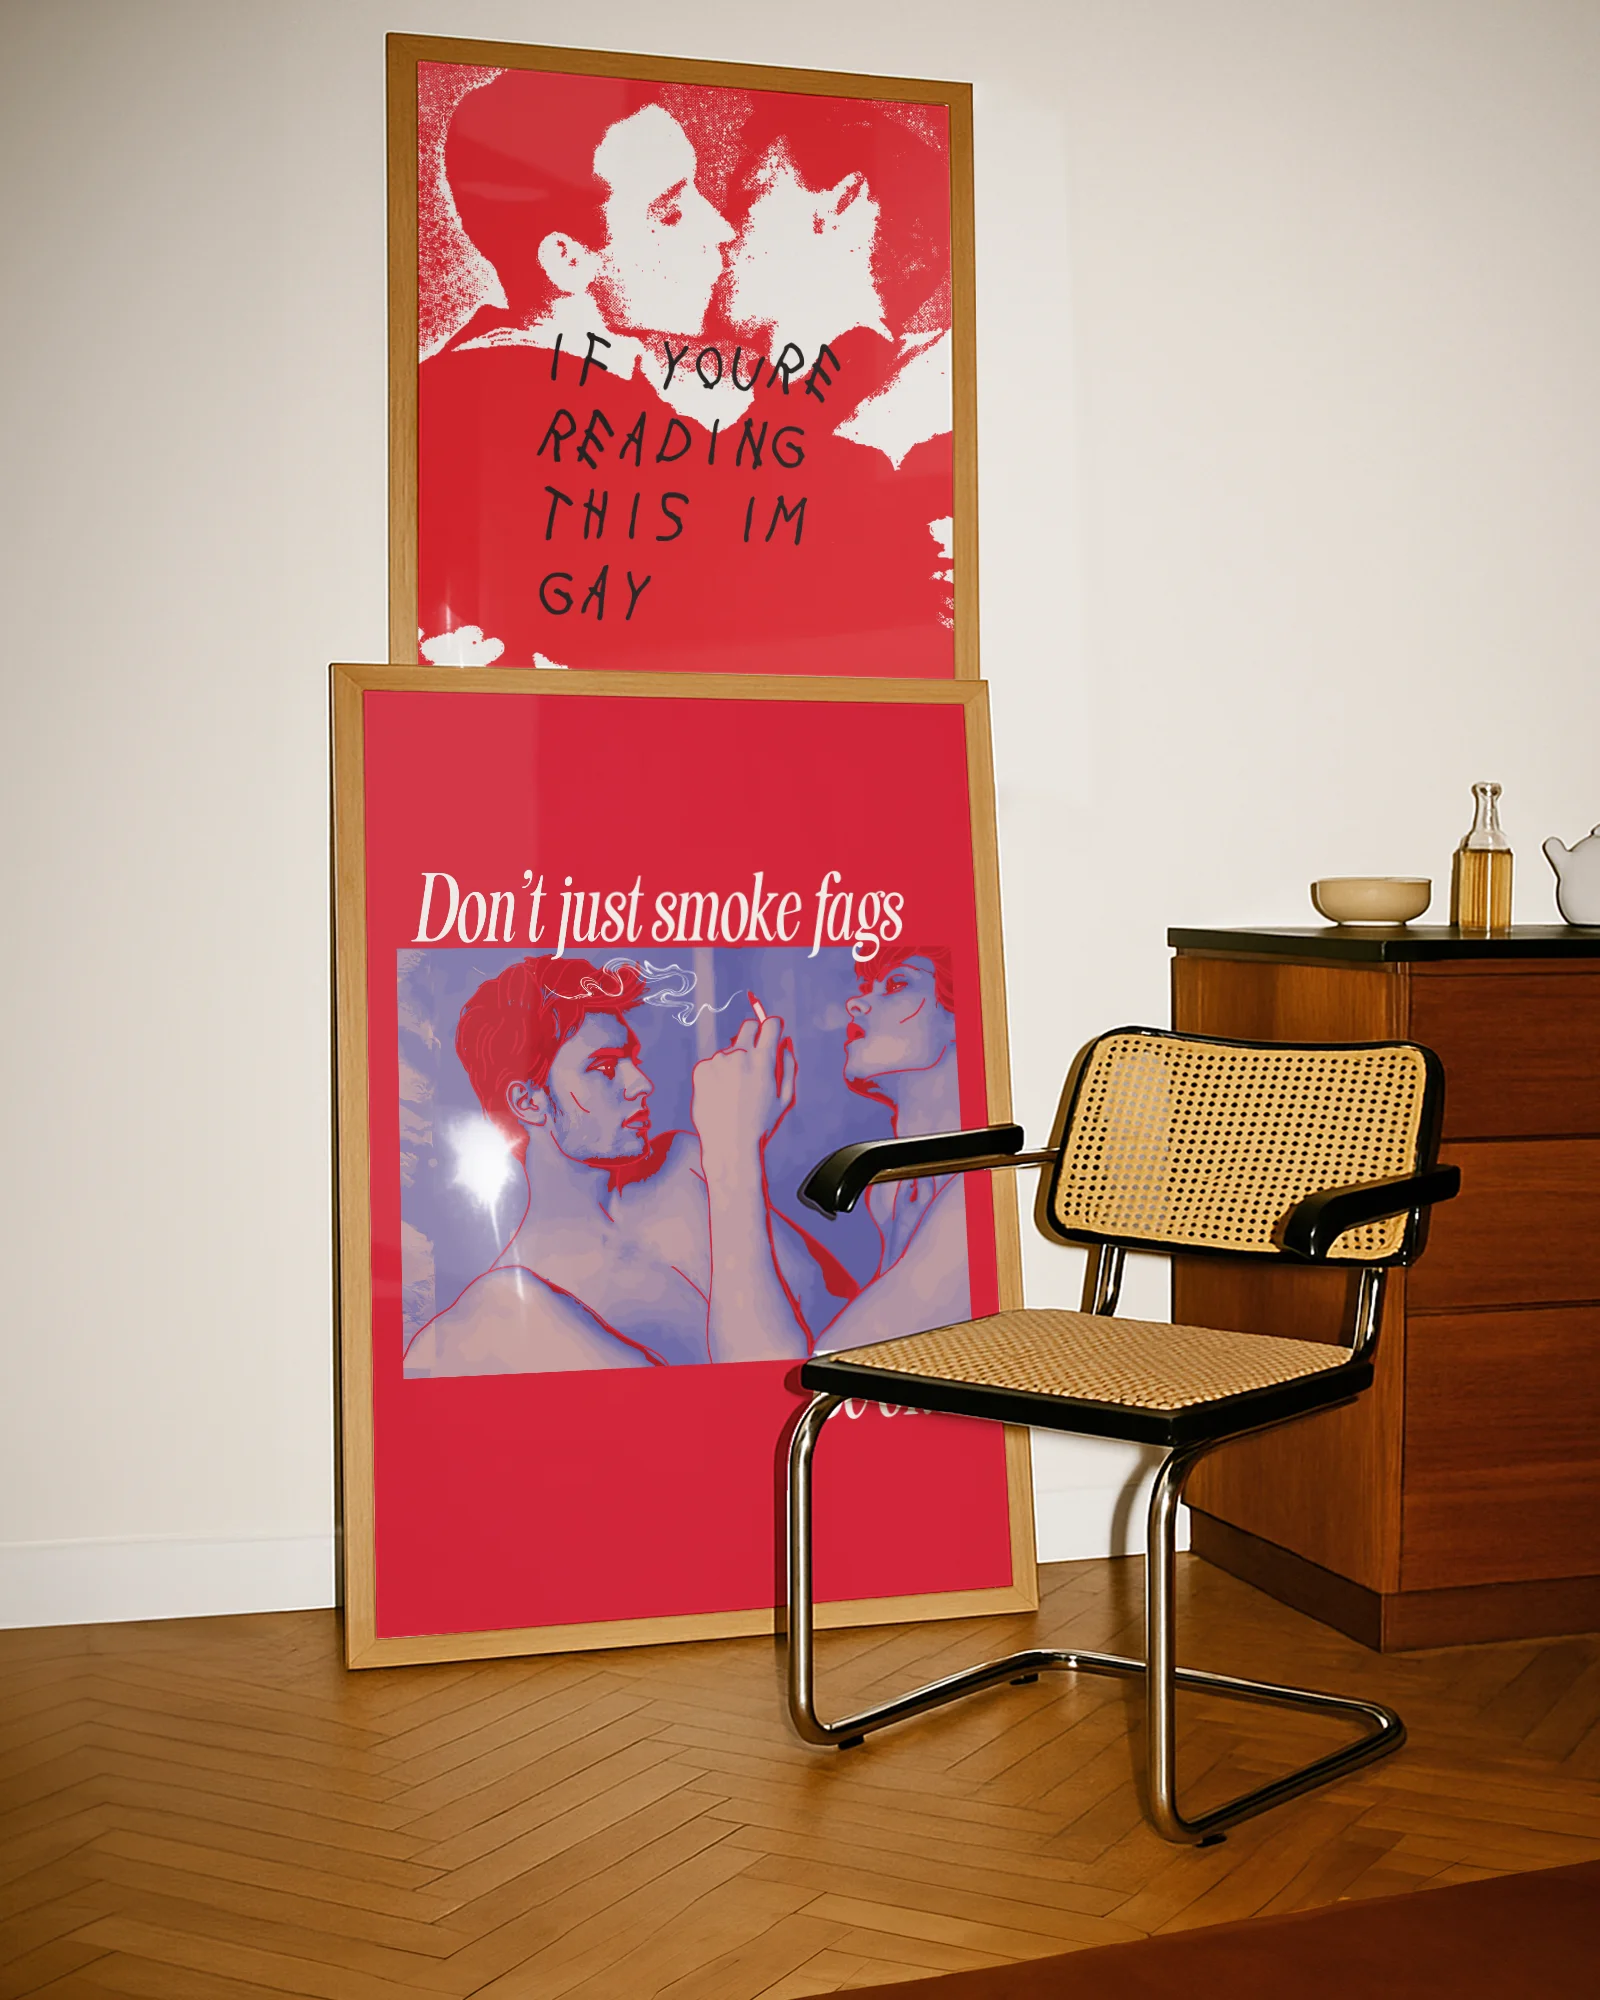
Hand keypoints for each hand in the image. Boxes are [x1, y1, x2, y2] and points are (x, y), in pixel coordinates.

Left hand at [691, 1007, 796, 1171]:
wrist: (729, 1144)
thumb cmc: (761, 1123)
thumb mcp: (785, 1097)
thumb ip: (788, 1065)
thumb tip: (784, 1042)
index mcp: (763, 1060)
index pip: (771, 1024)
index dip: (774, 1026)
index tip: (773, 1031)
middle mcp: (739, 1055)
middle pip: (748, 1027)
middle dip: (755, 1034)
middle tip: (755, 1055)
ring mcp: (718, 1061)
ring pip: (730, 1050)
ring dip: (735, 1062)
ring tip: (735, 1091)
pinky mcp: (701, 1069)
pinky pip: (714, 1063)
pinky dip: (718, 1073)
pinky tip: (721, 1094)